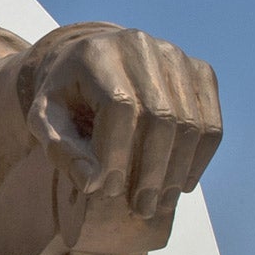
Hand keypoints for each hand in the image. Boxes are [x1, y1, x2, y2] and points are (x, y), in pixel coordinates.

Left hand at [20, 24, 221, 215]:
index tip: (107, 189)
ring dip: (177, 171)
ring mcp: (176, 56)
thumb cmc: (65, 98)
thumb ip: (60, 149)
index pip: (120, 106)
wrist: (90, 63)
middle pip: (162, 115)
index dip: (116, 152)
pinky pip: (210, 120)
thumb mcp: (44, 120)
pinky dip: (200, 157)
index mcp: (97, 54)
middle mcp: (141, 46)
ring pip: (190, 122)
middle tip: (141, 208)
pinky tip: (182, 184)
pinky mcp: (199, 70)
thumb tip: (92, 183)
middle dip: (152, 170)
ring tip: (160, 204)